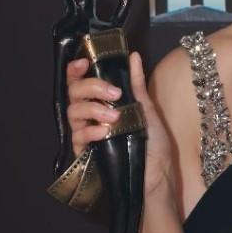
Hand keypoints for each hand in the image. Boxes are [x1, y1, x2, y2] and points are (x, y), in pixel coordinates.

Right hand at [65, 51, 177, 198]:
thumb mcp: (147, 109)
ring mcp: (86, 133)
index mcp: (102, 103)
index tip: (85, 62)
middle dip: (92, 87)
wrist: (158, 176)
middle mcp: (90, 116)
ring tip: (115, 116)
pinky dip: (91, 131)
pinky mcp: (86, 153)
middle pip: (74, 93)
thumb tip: (133, 56)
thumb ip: (136, 84)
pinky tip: (106, 132)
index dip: (76, 69)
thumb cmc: (154, 145)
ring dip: (93, 109)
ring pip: (73, 112)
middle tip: (114, 94)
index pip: (80, 81)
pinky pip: (79, 136)